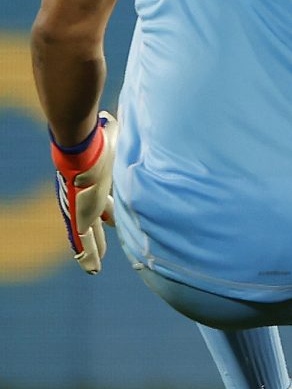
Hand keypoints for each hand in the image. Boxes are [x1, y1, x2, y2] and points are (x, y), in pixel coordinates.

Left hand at [52, 112, 114, 273]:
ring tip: (94, 270)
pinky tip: (92, 269)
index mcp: (97, 185)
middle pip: (92, 223)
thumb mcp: (110, 138)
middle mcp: (87, 200)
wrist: (80, 147)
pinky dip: (89, 256)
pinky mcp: (80, 216)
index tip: (114, 222)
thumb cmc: (98, 141)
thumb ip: (110, 130)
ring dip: (92, 253)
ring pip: (87, 237)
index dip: (108, 214)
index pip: (103, 204)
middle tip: (100, 253)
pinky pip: (85, 241)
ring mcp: (83, 209)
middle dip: (97, 238)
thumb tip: (106, 118)